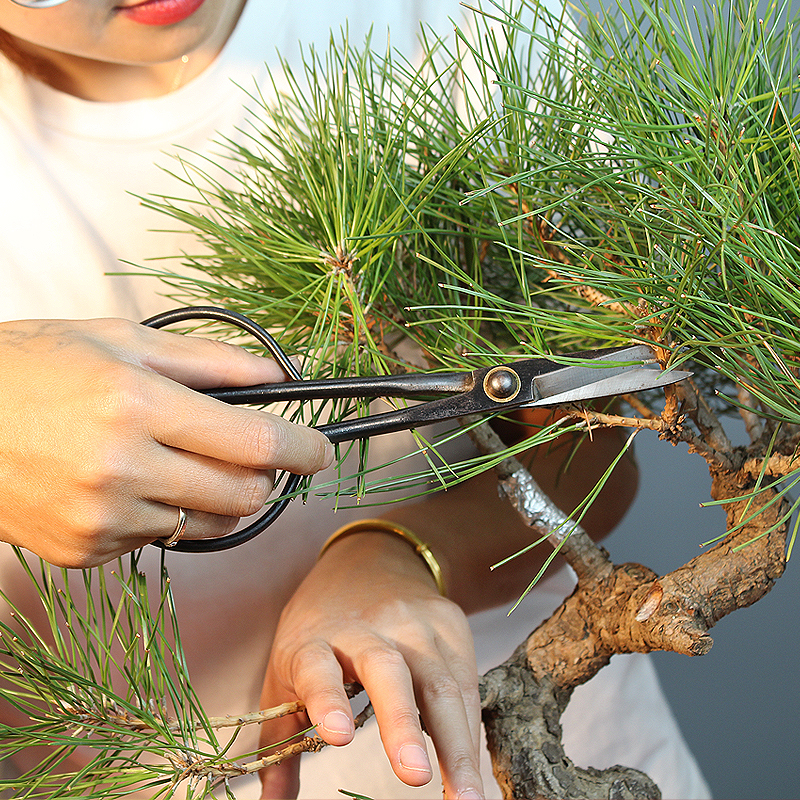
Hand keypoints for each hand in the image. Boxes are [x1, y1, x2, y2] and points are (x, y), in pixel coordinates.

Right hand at [0, 317, 332, 566]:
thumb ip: (211, 360)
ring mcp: (102, 518)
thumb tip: (277, 373)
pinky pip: (162, 540)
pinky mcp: (85, 551)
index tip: (322, 450)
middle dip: (267, 475)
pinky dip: (169, 514)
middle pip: (245, 493)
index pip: (256, 440)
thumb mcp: (122, 342)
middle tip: (255, 452)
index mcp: (136, 405)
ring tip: (189, 462)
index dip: (304, 448)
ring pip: (212, 525)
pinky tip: (136, 482)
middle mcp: (122, 468)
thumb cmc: (32, 367)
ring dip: (222, 498)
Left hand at [258, 529, 483, 799]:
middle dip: (401, 724)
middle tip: (415, 778)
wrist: (371, 560)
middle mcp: (367, 627)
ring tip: (466, 797)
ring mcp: (415, 622)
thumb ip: (279, 739)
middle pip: (387, 671)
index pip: (318, 667)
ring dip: (457, 742)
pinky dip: (470, 730)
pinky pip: (466, 683)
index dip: (327, 699)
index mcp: (315, 640)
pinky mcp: (450, 623)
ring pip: (440, 681)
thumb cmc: (321, 628)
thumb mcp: (286, 672)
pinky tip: (471, 767)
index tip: (337, 735)